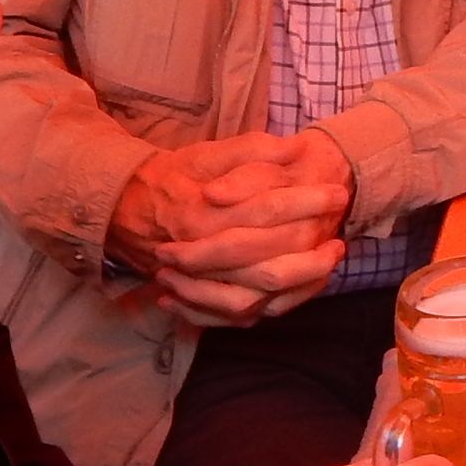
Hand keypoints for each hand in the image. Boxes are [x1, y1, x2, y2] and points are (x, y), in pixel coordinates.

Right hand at [110, 132, 356, 325]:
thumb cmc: (173, 176)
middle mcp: (200, 255)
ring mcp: (198, 284)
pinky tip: (304, 286)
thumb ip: (252, 150)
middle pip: (268, 268)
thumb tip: (296, 149)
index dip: (307, 200)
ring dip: (299, 284)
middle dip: (312, 255)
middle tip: (340, 237)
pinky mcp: (201, 301)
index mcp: (202, 214)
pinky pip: (242, 316)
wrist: (125, 209)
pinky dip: (276, 305)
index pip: (266, 210)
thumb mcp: (208, 152)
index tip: (338, 192)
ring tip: (328, 262)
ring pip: (258, 300)